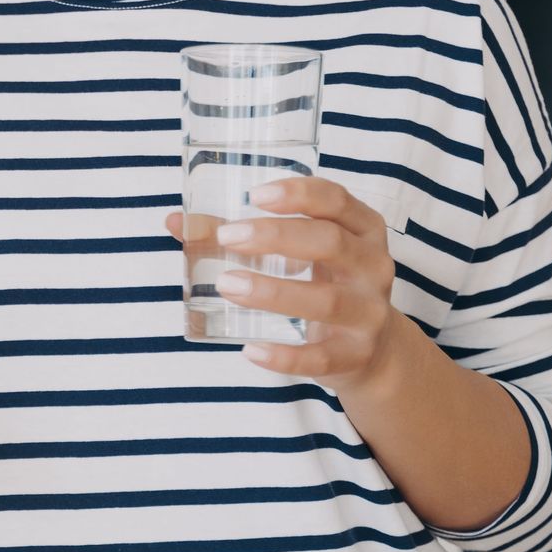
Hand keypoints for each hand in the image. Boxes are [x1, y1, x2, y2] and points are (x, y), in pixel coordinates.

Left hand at [165, 176, 408, 390]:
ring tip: (227, 284)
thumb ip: (242, 234)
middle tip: (229, 236)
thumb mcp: (301, 252)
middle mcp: (372, 267)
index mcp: (361, 229)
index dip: (298, 194)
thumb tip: (176, 221)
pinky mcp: (355, 355)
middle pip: (330, 242)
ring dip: (272, 291)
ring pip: (325, 300)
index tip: (255, 196)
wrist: (375, 349)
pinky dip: (284, 356)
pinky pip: (319, 358)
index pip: (335, 200)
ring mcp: (367, 313)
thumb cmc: (326, 281)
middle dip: (276, 237)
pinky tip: (251, 349)